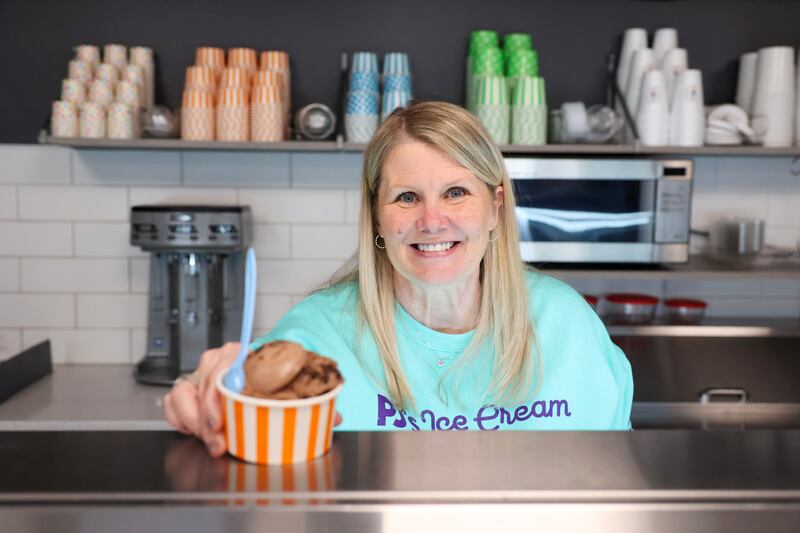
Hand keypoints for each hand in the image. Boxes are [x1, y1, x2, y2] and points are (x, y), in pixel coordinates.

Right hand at [163, 342, 343, 457]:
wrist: (263, 375)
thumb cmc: (275, 378)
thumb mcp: (294, 386)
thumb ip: (311, 399)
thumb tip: (335, 415)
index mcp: (244, 354)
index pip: (223, 367)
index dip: (217, 397)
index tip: (220, 421)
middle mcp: (220, 361)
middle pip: (203, 385)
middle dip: (206, 420)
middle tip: (218, 443)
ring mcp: (202, 374)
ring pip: (183, 393)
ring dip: (192, 421)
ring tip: (210, 441)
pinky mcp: (189, 390)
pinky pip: (173, 402)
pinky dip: (179, 418)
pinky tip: (194, 431)